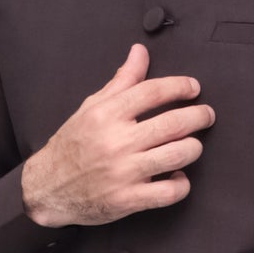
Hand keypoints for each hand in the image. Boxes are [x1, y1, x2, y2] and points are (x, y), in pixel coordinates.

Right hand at [20, 44, 213, 228]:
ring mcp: (123, 172)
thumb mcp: (91, 107)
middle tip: (206, 115)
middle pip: (173, 123)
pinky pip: (169, 192)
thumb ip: (121, 81)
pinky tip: (179, 176)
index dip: (180, 86)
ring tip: (193, 145)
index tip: (193, 88)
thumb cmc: (72, 144)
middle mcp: (116, 141)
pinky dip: (182, 184)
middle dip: (198, 116)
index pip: (153, 91)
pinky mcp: (127, 200)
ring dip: (194, 148)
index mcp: (107, 114)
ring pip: (177, 155)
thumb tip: (140, 52)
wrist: (47, 188)